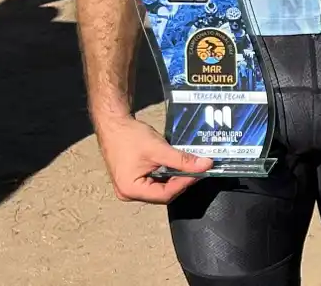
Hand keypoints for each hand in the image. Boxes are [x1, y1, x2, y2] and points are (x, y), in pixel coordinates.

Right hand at [96, 115, 212, 202]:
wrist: (113, 124)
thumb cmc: (131, 137)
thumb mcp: (159, 149)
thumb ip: (182, 160)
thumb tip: (206, 165)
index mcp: (131, 190)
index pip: (165, 194)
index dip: (185, 183)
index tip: (201, 172)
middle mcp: (129, 193)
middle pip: (162, 194)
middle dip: (181, 182)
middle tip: (198, 169)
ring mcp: (131, 187)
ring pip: (159, 188)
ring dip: (175, 178)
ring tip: (190, 166)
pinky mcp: (134, 179)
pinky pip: (154, 181)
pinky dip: (167, 174)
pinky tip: (177, 165)